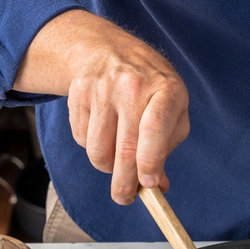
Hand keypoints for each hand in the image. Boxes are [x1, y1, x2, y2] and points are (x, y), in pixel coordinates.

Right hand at [15, 9, 189, 204]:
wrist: (108, 50)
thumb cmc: (149, 86)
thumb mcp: (172, 108)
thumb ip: (167, 147)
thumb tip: (158, 185)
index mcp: (165, 88)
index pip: (155, 128)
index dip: (150, 161)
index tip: (148, 184)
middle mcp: (132, 85)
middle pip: (125, 148)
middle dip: (125, 183)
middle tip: (125, 198)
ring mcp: (101, 88)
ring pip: (98, 151)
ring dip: (107, 166)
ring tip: (116, 158)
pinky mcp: (77, 93)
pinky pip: (81, 140)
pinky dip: (92, 147)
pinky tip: (102, 132)